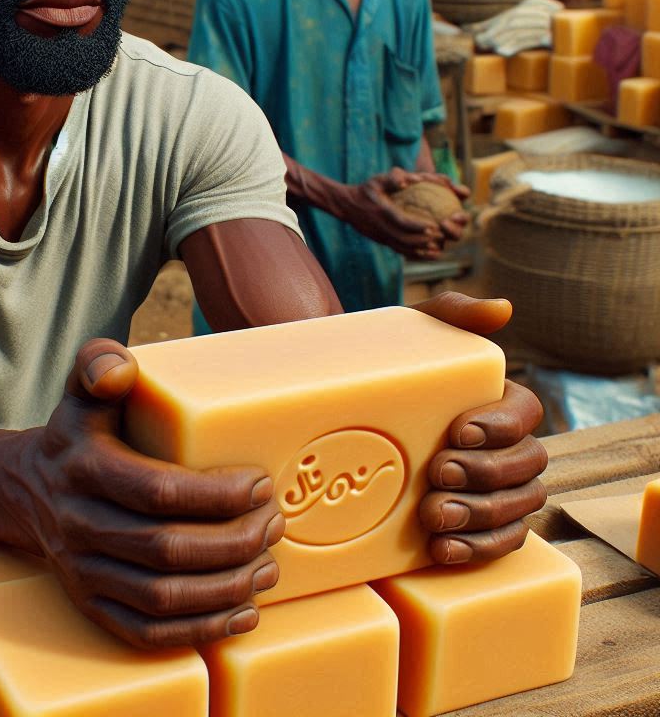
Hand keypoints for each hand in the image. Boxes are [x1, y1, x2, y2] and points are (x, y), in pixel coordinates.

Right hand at [16, 339, 282, 648]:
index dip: (215, 494)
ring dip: (226, 588)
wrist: (25, 490)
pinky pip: (147, 632)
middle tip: (274, 525)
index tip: (260, 484)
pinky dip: (199, 630)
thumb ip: (98, 364)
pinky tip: (242, 612)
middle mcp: (79, 525)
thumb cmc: (77, 436)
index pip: (158, 491)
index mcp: (84, 470)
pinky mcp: (91, 605)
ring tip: (269, 567)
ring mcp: (83, 572)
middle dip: (233, 541)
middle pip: (167, 548)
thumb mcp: (82, 391)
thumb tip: (120, 370)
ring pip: (162, 597)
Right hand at [344, 168, 467, 259]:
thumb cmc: (366, 190)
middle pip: (404, 239)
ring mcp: (380, 236)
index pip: (401, 221)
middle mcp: (380, 227)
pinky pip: (398, 250)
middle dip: (423, 241)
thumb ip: (393, 177)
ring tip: (437, 250)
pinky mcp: (381, 241)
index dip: (417, 226)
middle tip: (440, 238)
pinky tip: (426, 254)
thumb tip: (411, 180)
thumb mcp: (377, 180)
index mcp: (382, 211)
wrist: (347, 206)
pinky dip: (412, 254)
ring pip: (401, 248)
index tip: (433, 226)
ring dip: (420, 251)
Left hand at [412, 293, 547, 562]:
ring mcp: (491, 489)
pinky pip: (499, 544)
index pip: (526, 415)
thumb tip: (502, 309)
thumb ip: (453, 314)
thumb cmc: (386, 363)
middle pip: (527, 467)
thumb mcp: (411, 332)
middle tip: (439, 472)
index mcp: (496, 403)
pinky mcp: (471, 524)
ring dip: (482, 515)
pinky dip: (478, 550)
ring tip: (435, 513)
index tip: (458, 431)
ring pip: (518, 508)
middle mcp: (504, 448)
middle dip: (487, 474)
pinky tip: (444, 550)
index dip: (501, 427)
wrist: (333, 403)